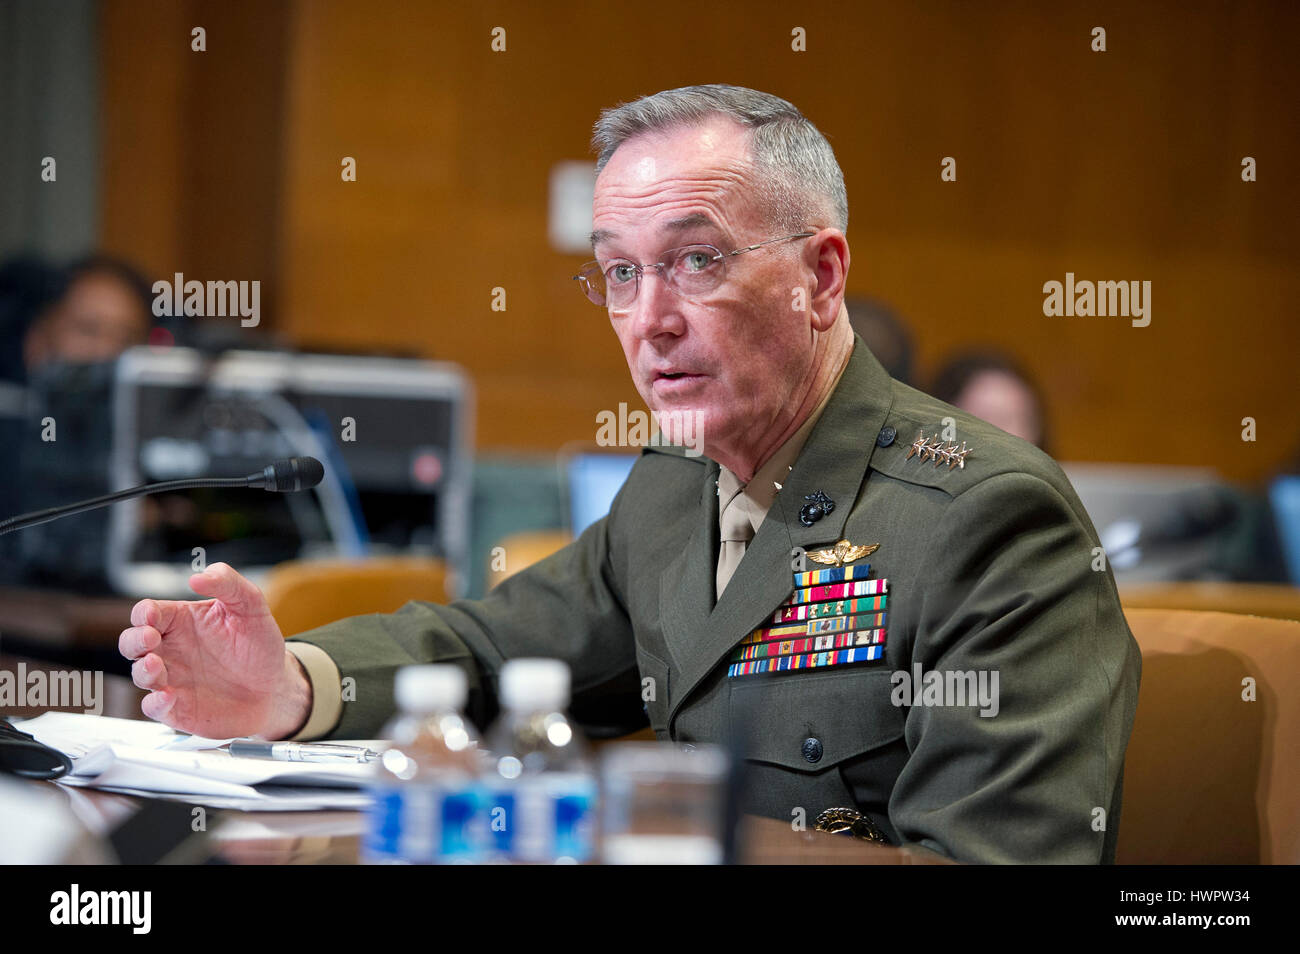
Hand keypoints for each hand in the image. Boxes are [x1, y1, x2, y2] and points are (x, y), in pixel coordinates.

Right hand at [117, 562, 311, 738]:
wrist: (275, 688)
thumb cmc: (259, 646)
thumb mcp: (251, 607)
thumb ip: (228, 583)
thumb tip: (198, 576)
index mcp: (181, 621)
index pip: (148, 612)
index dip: (144, 613)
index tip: (152, 617)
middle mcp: (170, 650)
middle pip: (132, 642)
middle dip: (134, 640)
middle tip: (150, 639)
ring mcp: (171, 679)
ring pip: (139, 674)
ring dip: (142, 670)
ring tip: (156, 665)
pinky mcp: (177, 708)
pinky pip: (154, 707)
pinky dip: (155, 703)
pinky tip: (168, 696)